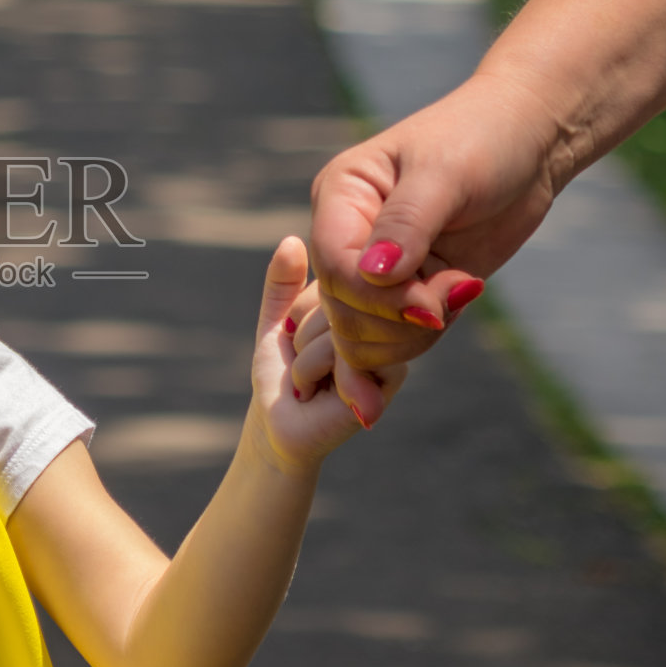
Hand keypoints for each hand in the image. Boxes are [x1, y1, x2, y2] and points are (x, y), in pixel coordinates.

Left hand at [243, 236, 406, 476]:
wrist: (283, 427)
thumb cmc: (281, 375)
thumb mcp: (275, 321)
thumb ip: (280, 283)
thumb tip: (292, 240)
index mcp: (359, 302)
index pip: (329, 276)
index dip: (299, 309)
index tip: (294, 339)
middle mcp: (380, 319)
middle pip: (335, 297)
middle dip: (301, 335)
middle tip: (302, 365)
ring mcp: (390, 346)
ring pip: (336, 323)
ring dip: (303, 358)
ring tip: (307, 381)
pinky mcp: (389, 376)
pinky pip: (341, 351)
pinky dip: (309, 373)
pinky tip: (314, 394)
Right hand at [309, 76, 560, 368]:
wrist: (528, 141)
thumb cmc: (484, 137)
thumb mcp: (446, 174)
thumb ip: (406, 224)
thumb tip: (373, 273)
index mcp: (340, 195)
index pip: (335, 265)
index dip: (377, 297)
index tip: (432, 305)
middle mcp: (346, 234)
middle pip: (342, 309)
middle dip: (398, 318)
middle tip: (457, 291)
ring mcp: (373, 266)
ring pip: (361, 334)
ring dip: (412, 333)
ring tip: (460, 290)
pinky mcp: (405, 289)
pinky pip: (394, 337)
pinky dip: (424, 335)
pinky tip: (461, 294)